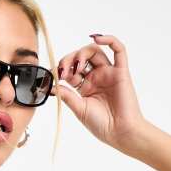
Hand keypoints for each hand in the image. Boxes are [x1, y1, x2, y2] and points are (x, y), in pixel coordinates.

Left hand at [50, 34, 146, 148]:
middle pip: (80, 58)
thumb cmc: (101, 125)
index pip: (70, 70)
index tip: (53, 75)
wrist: (120, 133)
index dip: (61, 68)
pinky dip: (109, 40)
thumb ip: (66, 95)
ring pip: (95, 51)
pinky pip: (119, 50)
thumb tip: (49, 85)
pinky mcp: (121, 72)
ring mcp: (108, 73)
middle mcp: (96, 77)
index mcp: (85, 87)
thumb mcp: (79, 109)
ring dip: (82, 53)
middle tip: (63, 70)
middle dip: (69, 60)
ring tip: (76, 65)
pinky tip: (97, 38)